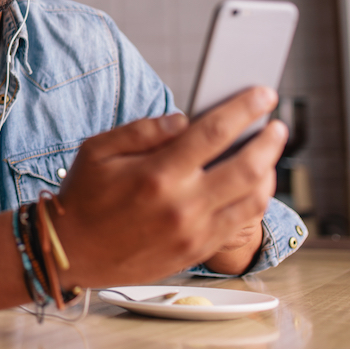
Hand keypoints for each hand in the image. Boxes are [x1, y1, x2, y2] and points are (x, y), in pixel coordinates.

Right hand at [52, 87, 285, 289]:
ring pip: (253, 199)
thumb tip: (182, 120)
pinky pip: (240, 224)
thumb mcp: (97, 150)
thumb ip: (142, 130)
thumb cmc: (82, 198)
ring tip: (268, 154)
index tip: (264, 94)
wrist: (71, 253)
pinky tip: (253, 185)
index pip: (214, 132)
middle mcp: (181, 205)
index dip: (245, 109)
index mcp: (156, 174)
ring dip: (270, 171)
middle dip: (270, 141)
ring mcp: (192, 232)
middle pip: (247, 167)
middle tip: (278, 125)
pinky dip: (255, 200)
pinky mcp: (196, 251)